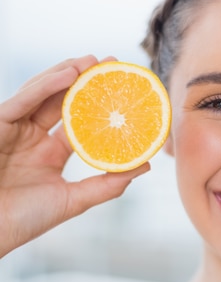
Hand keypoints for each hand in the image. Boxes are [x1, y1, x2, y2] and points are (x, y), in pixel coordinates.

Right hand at [0, 56, 149, 257]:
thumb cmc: (23, 220)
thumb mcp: (72, 200)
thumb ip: (107, 184)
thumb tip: (145, 165)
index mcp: (49, 152)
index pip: (78, 120)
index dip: (98, 104)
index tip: (121, 87)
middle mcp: (31, 136)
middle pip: (60, 99)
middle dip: (84, 78)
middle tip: (111, 62)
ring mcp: (13, 129)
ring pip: (41, 93)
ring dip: (66, 74)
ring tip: (93, 61)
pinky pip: (22, 101)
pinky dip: (45, 86)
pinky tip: (68, 74)